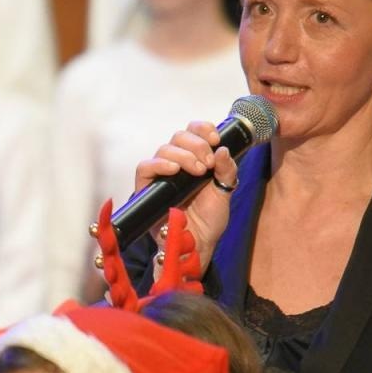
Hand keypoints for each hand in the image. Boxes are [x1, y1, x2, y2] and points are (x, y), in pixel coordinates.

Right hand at [133, 121, 238, 258]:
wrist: (197, 244)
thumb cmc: (209, 220)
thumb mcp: (225, 191)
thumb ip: (227, 169)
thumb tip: (222, 149)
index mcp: (194, 159)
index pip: (193, 132)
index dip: (202, 128)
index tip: (215, 138)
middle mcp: (176, 163)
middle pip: (178, 136)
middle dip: (196, 144)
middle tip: (208, 163)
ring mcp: (160, 175)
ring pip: (164, 149)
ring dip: (183, 155)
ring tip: (198, 170)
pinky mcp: (146, 189)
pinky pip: (145, 167)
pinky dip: (159, 164)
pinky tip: (173, 170)